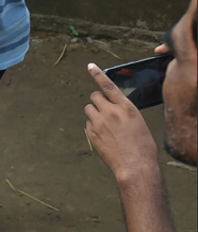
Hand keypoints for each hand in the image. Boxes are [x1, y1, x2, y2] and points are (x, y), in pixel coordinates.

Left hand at [84, 63, 160, 185]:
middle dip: (98, 100)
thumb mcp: (138, 122)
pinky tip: (104, 136)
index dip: (97, 74)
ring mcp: (99, 123)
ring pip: (89, 109)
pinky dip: (93, 127)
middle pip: (95, 96)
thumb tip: (113, 107)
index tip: (90, 66)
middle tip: (105, 110)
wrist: (136, 166)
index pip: (108, 85)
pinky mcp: (92, 134)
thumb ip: (124, 111)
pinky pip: (88, 124)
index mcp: (126, 107)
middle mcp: (111, 112)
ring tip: (105, 124)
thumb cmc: (142, 146)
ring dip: (94, 112)